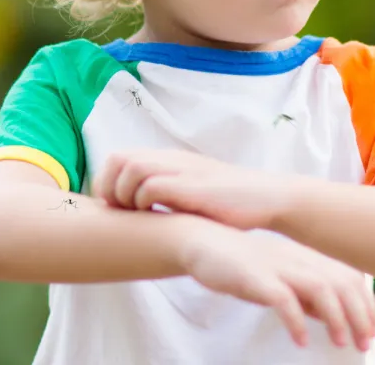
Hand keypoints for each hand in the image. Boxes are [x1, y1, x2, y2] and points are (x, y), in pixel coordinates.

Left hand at [92, 148, 295, 229]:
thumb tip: (138, 211)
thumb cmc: (230, 204)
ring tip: (136, 215)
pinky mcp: (193, 187)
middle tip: (118, 212)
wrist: (268, 198)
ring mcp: (183, 170)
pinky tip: (156, 218)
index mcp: (169, 160)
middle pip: (119, 159)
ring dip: (125, 195)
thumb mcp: (192, 193)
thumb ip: (167, 194)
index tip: (112, 207)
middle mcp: (172, 160)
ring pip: (132, 169)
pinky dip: (145, 202)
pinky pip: (153, 187)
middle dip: (108, 187)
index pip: (119, 157)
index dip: (106, 181)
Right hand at [179, 220, 374, 350]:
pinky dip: (295, 319)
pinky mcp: (256, 276)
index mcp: (307, 259)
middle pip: (341, 283)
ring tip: (341, 342)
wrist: (202, 242)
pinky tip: (300, 340)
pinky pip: (282, 298)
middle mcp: (299, 259)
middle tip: (365, 343)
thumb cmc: (243, 265)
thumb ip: (306, 296)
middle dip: (359, 314)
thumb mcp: (282, 280)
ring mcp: (278, 266)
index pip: (349, 278)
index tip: (373, 330)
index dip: (366, 305)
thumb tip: (330, 317)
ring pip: (320, 287)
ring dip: (335, 317)